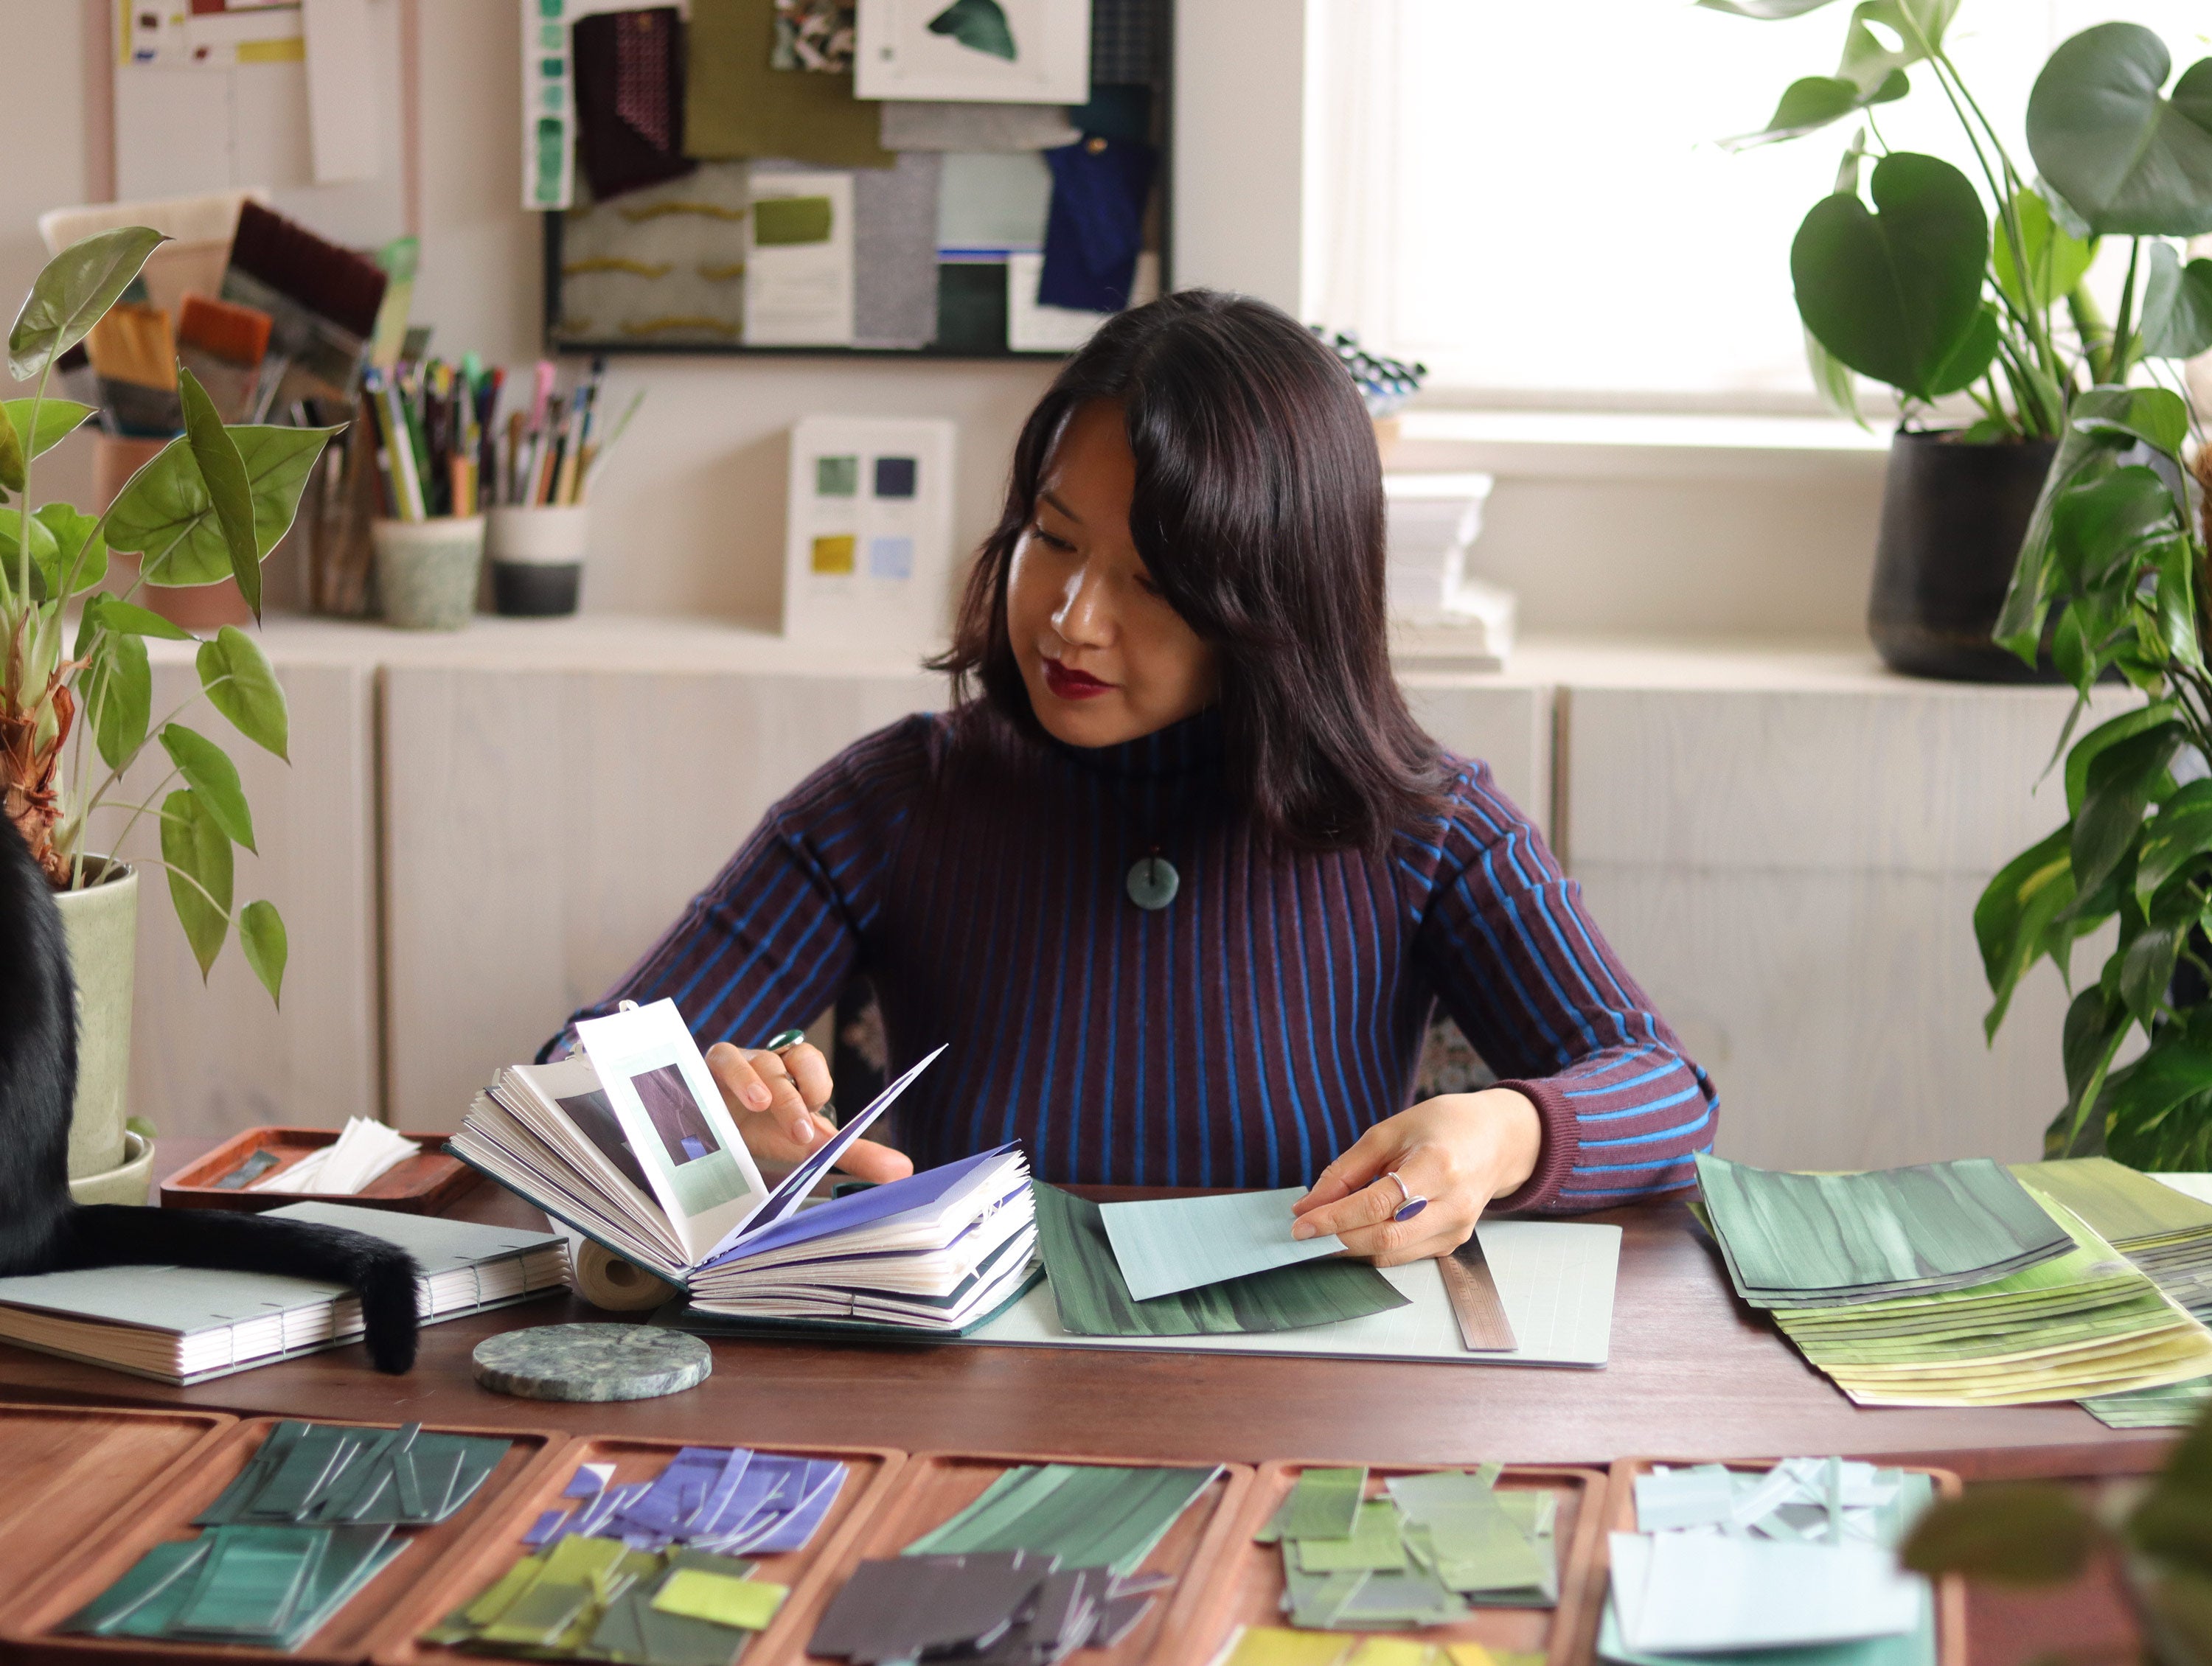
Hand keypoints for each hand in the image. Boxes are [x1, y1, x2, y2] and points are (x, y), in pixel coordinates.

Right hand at [704, 1040, 913, 1183]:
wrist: (717, 1132)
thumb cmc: (770, 1130)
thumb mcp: (811, 1145)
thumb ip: (856, 1154)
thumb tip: (905, 1171)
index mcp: (797, 1075)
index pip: (810, 1061)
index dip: (816, 1084)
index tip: (816, 1122)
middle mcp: (769, 1063)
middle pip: (783, 1066)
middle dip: (792, 1100)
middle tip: (801, 1135)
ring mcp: (737, 1064)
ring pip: (749, 1062)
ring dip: (754, 1081)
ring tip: (760, 1105)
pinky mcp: (707, 1071)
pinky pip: (719, 1061)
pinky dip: (729, 1077)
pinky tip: (727, 1100)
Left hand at [1288, 1089, 1542, 1265]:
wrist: (1498, 1139)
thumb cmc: (1444, 1126)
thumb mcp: (1389, 1132)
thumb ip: (1347, 1171)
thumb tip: (1308, 1205)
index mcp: (1437, 1167)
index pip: (1376, 1205)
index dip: (1333, 1218)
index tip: (1300, 1224)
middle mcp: (1453, 1205)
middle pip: (1384, 1238)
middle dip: (1337, 1239)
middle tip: (1304, 1233)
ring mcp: (1457, 1229)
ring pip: (1391, 1254)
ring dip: (1351, 1247)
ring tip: (1324, 1231)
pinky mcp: (1453, 1243)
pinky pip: (1403, 1254)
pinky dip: (1373, 1247)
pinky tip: (1355, 1231)